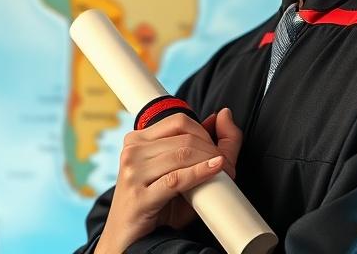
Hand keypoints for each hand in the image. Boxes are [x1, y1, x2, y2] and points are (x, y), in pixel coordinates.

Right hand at [97, 108, 242, 252]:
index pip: (179, 121)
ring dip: (210, 162)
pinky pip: (176, 179)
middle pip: (184, 138)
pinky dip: (200, 172)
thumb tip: (223, 115)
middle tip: (228, 165)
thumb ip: (206, 143)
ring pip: (182, 155)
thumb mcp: (180, 172)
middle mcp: (132, 151)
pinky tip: (215, 169)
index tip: (219, 149)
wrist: (128, 241)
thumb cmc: (157, 206)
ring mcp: (132, 173)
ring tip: (224, 173)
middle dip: (213, 150)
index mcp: (137, 140)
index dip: (205, 133)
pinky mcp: (139, 196)